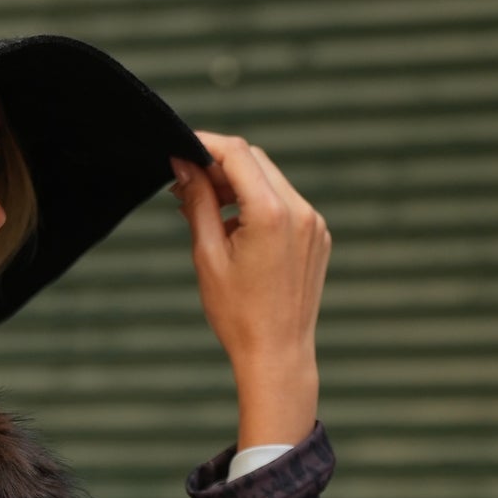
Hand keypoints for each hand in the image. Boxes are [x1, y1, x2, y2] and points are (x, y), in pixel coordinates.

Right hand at [170, 132, 331, 447]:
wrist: (276, 354)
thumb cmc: (237, 313)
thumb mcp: (207, 254)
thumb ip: (197, 202)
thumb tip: (184, 164)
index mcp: (272, 213)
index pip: (238, 153)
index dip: (205, 144)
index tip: (180, 148)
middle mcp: (300, 211)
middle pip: (256, 162)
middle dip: (219, 166)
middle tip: (185, 185)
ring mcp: (313, 224)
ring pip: (270, 182)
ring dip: (237, 186)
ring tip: (204, 212)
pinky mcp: (317, 237)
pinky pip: (285, 205)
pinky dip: (257, 206)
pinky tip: (233, 230)